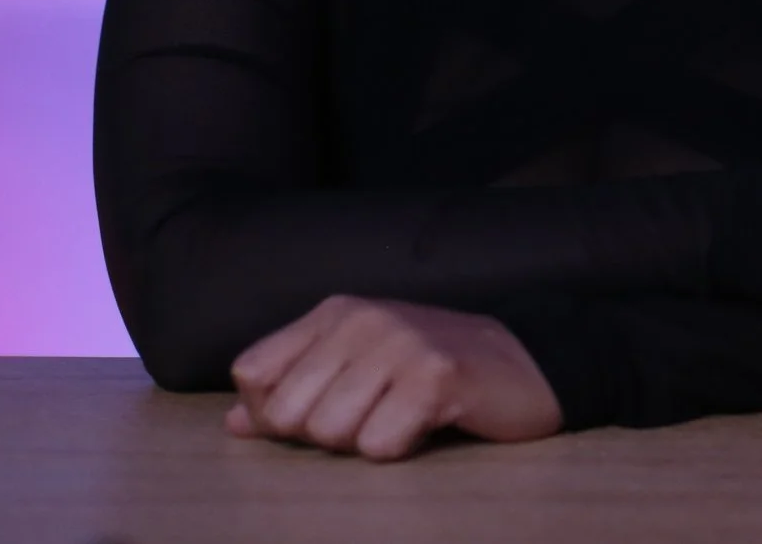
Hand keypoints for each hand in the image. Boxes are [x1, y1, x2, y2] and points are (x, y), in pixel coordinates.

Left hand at [225, 295, 562, 460]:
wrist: (528, 362)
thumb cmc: (433, 372)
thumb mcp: (358, 368)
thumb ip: (293, 389)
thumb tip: (234, 422)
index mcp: (335, 313)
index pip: (252, 373)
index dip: (273, 411)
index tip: (322, 409)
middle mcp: (363, 319)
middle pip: (287, 413)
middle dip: (325, 434)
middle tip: (375, 415)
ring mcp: (400, 344)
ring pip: (331, 434)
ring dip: (367, 441)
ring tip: (404, 416)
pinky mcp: (437, 377)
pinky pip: (379, 445)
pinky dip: (401, 448)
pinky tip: (429, 424)